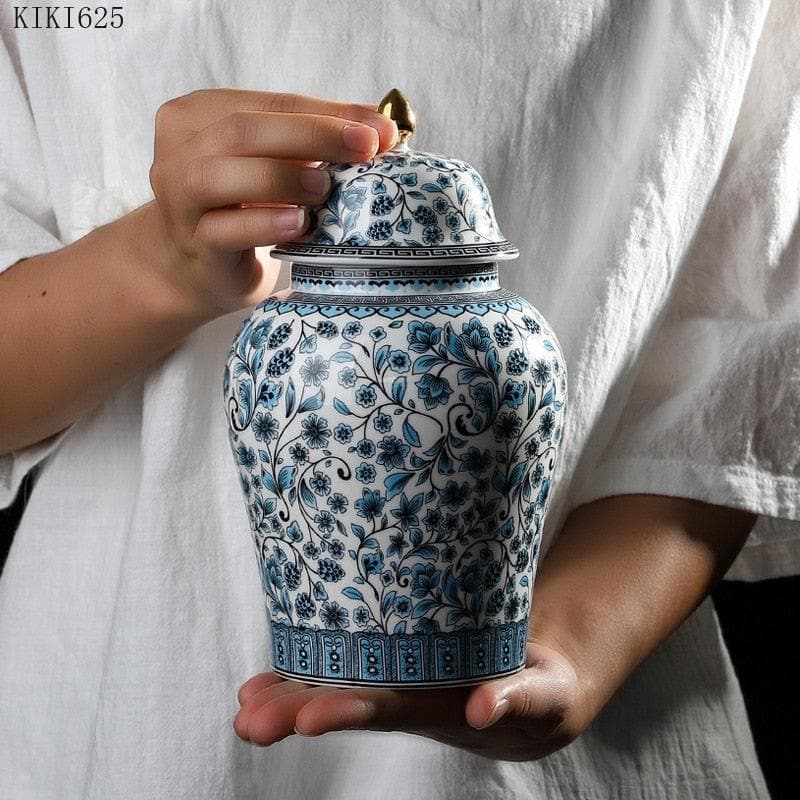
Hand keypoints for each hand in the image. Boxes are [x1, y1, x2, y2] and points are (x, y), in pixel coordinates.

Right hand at [147, 89, 396, 317]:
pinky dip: (264, 223)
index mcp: (201, 115)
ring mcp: (179, 200)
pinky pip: (223, 230)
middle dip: (313, 136)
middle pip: (243, 130)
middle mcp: (181, 151)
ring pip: (219, 175)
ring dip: (281, 177)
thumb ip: (315, 143)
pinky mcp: (194, 245)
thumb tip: (384, 126)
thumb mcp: (276, 167)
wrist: (197, 272)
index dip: (330, 113)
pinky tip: (298, 223)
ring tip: (325, 189)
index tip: (383, 129)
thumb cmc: (245, 211)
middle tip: (366, 150)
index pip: (273, 103)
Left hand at [233, 633, 587, 761]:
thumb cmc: (543, 690)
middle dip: (299, 711)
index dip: (348, 712)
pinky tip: (268, 678)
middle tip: (251, 719)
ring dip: (291, 697)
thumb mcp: (543, 695)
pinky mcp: (402, 663)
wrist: (537, 691)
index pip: (391, 711)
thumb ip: (516, 698)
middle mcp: (414, 702)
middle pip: (351, 706)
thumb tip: (481, 706)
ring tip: (246, 704)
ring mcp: (404, 685)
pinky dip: (309, 671)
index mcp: (445, 710)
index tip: (306, 717)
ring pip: (341, 689)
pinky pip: (351, 667)